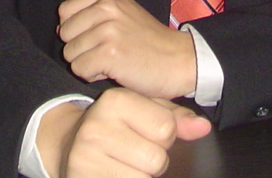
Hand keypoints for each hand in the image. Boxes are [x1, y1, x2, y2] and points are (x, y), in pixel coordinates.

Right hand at [37, 87, 210, 177]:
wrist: (68, 144)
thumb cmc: (114, 126)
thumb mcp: (143, 110)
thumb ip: (175, 117)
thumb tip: (203, 127)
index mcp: (114, 101)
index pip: (166, 129)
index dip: (164, 136)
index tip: (144, 132)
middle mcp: (96, 127)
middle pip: (156, 159)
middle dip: (152, 160)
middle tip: (133, 152)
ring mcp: (85, 157)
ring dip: (139, 176)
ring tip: (123, 164)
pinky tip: (114, 173)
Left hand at [58, 0, 196, 98]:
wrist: (180, 60)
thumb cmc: (150, 43)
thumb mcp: (123, 14)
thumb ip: (93, 15)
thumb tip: (60, 29)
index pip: (65, 12)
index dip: (76, 30)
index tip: (97, 39)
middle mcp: (107, 7)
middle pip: (65, 34)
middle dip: (80, 48)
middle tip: (106, 53)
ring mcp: (108, 29)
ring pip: (70, 54)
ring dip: (87, 64)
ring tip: (112, 62)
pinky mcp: (109, 53)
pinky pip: (79, 69)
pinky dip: (93, 76)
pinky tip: (114, 72)